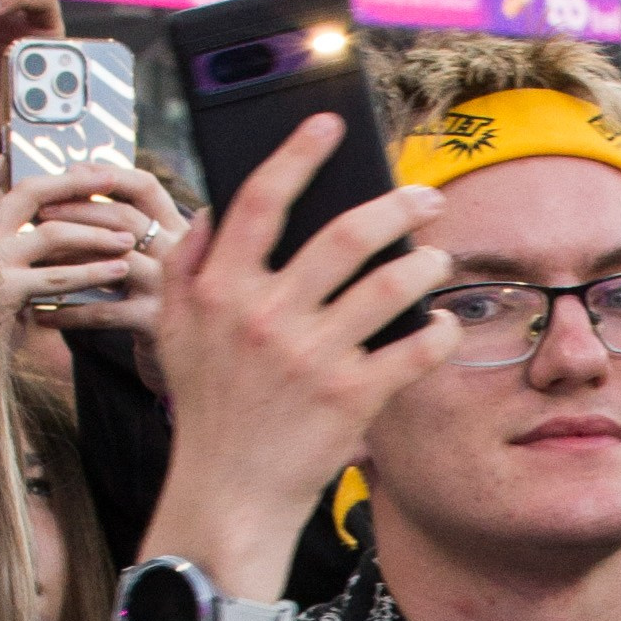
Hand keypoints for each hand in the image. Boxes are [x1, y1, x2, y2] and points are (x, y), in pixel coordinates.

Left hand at [0, 159, 187, 334]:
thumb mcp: (149, 258)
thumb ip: (123, 229)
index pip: (146, 187)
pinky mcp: (155, 321)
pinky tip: (42, 315)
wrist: (184, 355)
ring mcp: (169, 287)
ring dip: (69, 259)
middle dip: (78, 211)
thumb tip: (71, 186)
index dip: (109, 174)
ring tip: (36, 260)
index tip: (71, 170)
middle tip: (40, 212)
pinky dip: (69, 312)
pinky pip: (103, 312)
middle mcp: (179, 253)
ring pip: (113, 262)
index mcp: (176, 229)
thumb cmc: (149, 300)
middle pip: (125, 219)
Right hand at [145, 115, 460, 592]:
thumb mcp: (176, 333)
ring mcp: (312, 357)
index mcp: (222, 290)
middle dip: (397, 205)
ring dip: (425, 265)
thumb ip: (188, 267)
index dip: (298, 153)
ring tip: (437, 261)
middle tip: (426, 198)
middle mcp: (267, 316)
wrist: (229, 496)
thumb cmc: (208, 410)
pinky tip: (443, 325)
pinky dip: (438, 332)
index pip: (262, 200)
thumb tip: (215, 211)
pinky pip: (414, 350)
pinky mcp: (352, 398)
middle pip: (345, 234)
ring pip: (389, 285)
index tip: (330, 124)